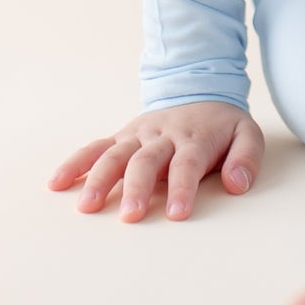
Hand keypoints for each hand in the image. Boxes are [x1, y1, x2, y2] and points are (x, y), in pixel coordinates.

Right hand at [48, 102, 265, 221]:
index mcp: (194, 138)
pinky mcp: (122, 136)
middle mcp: (163, 135)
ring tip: (86, 206)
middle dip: (137, 188)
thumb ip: (246, 159)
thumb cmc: (222, 125)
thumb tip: (236, 185)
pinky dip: (76, 163)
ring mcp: (139, 135)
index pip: (187, 164)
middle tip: (130, 215)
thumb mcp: (247, 134)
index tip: (178, 214)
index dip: (182, 188)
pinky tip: (57, 182)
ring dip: (100, 178)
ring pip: (116, 154)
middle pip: (147, 161)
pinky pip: (96, 147)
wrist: (200, 89)